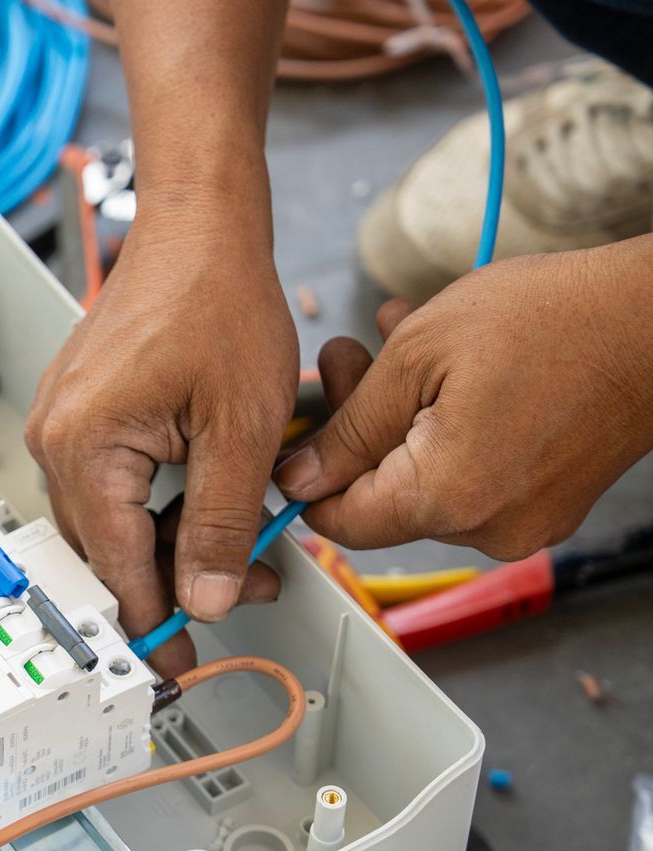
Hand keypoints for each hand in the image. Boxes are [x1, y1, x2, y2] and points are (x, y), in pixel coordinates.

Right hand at [26, 214, 297, 672]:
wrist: (199, 228)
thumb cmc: (217, 300)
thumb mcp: (243, 429)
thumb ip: (224, 523)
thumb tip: (210, 598)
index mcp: (84, 448)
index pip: (116, 567)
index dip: (154, 623)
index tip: (177, 667)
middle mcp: (57, 440)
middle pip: (107, 550)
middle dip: (177, 581)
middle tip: (249, 587)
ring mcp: (64, 424)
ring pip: (113, 520)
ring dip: (174, 542)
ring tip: (250, 543)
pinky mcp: (83, 412)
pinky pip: (113, 483)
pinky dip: (162, 504)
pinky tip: (214, 500)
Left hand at [278, 239, 652, 556]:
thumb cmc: (552, 321)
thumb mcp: (417, 356)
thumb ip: (348, 427)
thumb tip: (298, 478)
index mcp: (447, 500)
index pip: (339, 521)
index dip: (308, 473)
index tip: (302, 427)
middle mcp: (488, 529)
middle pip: (382, 495)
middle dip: (356, 423)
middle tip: (347, 354)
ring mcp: (525, 521)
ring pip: (426, 479)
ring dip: (399, 413)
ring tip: (398, 339)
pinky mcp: (550, 503)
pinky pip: (473, 473)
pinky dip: (446, 425)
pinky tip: (446, 366)